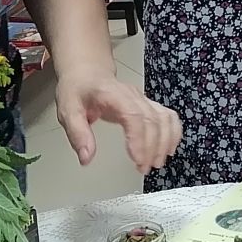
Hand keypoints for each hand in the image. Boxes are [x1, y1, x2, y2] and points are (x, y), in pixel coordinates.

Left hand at [54, 70, 182, 174]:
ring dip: (165, 142)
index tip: (138, 160)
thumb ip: (78, 134)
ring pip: (164, 118)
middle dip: (152, 147)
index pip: (134, 115)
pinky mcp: (148, 104)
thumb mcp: (67, 111)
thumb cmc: (78, 90)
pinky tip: (169, 148)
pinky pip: (168, 116)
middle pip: (153, 119)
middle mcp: (133, 95)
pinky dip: (173, 132)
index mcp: (113, 95)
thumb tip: (87, 158)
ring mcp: (143, 99)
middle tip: (144, 168)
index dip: (139, 139)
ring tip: (156, 163)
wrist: (87, 73)